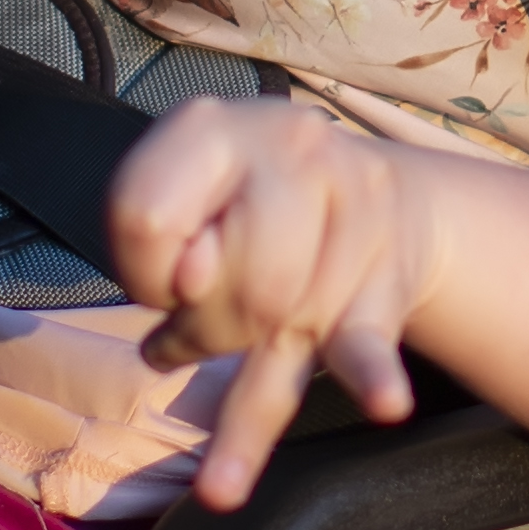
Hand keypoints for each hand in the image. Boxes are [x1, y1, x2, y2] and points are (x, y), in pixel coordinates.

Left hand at [105, 95, 437, 509]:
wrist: (383, 195)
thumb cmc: (249, 205)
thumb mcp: (182, 197)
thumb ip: (154, 236)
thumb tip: (189, 284)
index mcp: (213, 126)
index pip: (144, 219)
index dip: (141, 272)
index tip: (167, 276)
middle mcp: (288, 151)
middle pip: (217, 277)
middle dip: (200, 321)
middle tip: (212, 308)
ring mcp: (349, 210)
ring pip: (271, 317)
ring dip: (244, 350)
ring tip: (244, 363)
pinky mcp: (388, 282)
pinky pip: (369, 340)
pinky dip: (374, 378)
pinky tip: (385, 403)